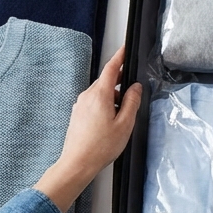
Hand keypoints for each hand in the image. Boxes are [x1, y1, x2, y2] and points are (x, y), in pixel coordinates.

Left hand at [34, 45, 142, 211]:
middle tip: (133, 95)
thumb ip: (132, 102)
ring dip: (113, 99)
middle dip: (121, 85)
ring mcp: (80, 105)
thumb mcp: (125, 124)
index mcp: (99, 95)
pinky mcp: (78, 115)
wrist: (77, 163)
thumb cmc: (100, 146)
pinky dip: (105, 107)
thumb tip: (135, 87)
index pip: (111, 68)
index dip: (120, 57)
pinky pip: (94, 103)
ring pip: (101, 94)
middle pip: (107, 82)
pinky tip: (112, 123)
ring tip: (123, 118)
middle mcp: (87, 97)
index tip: (125, 49)